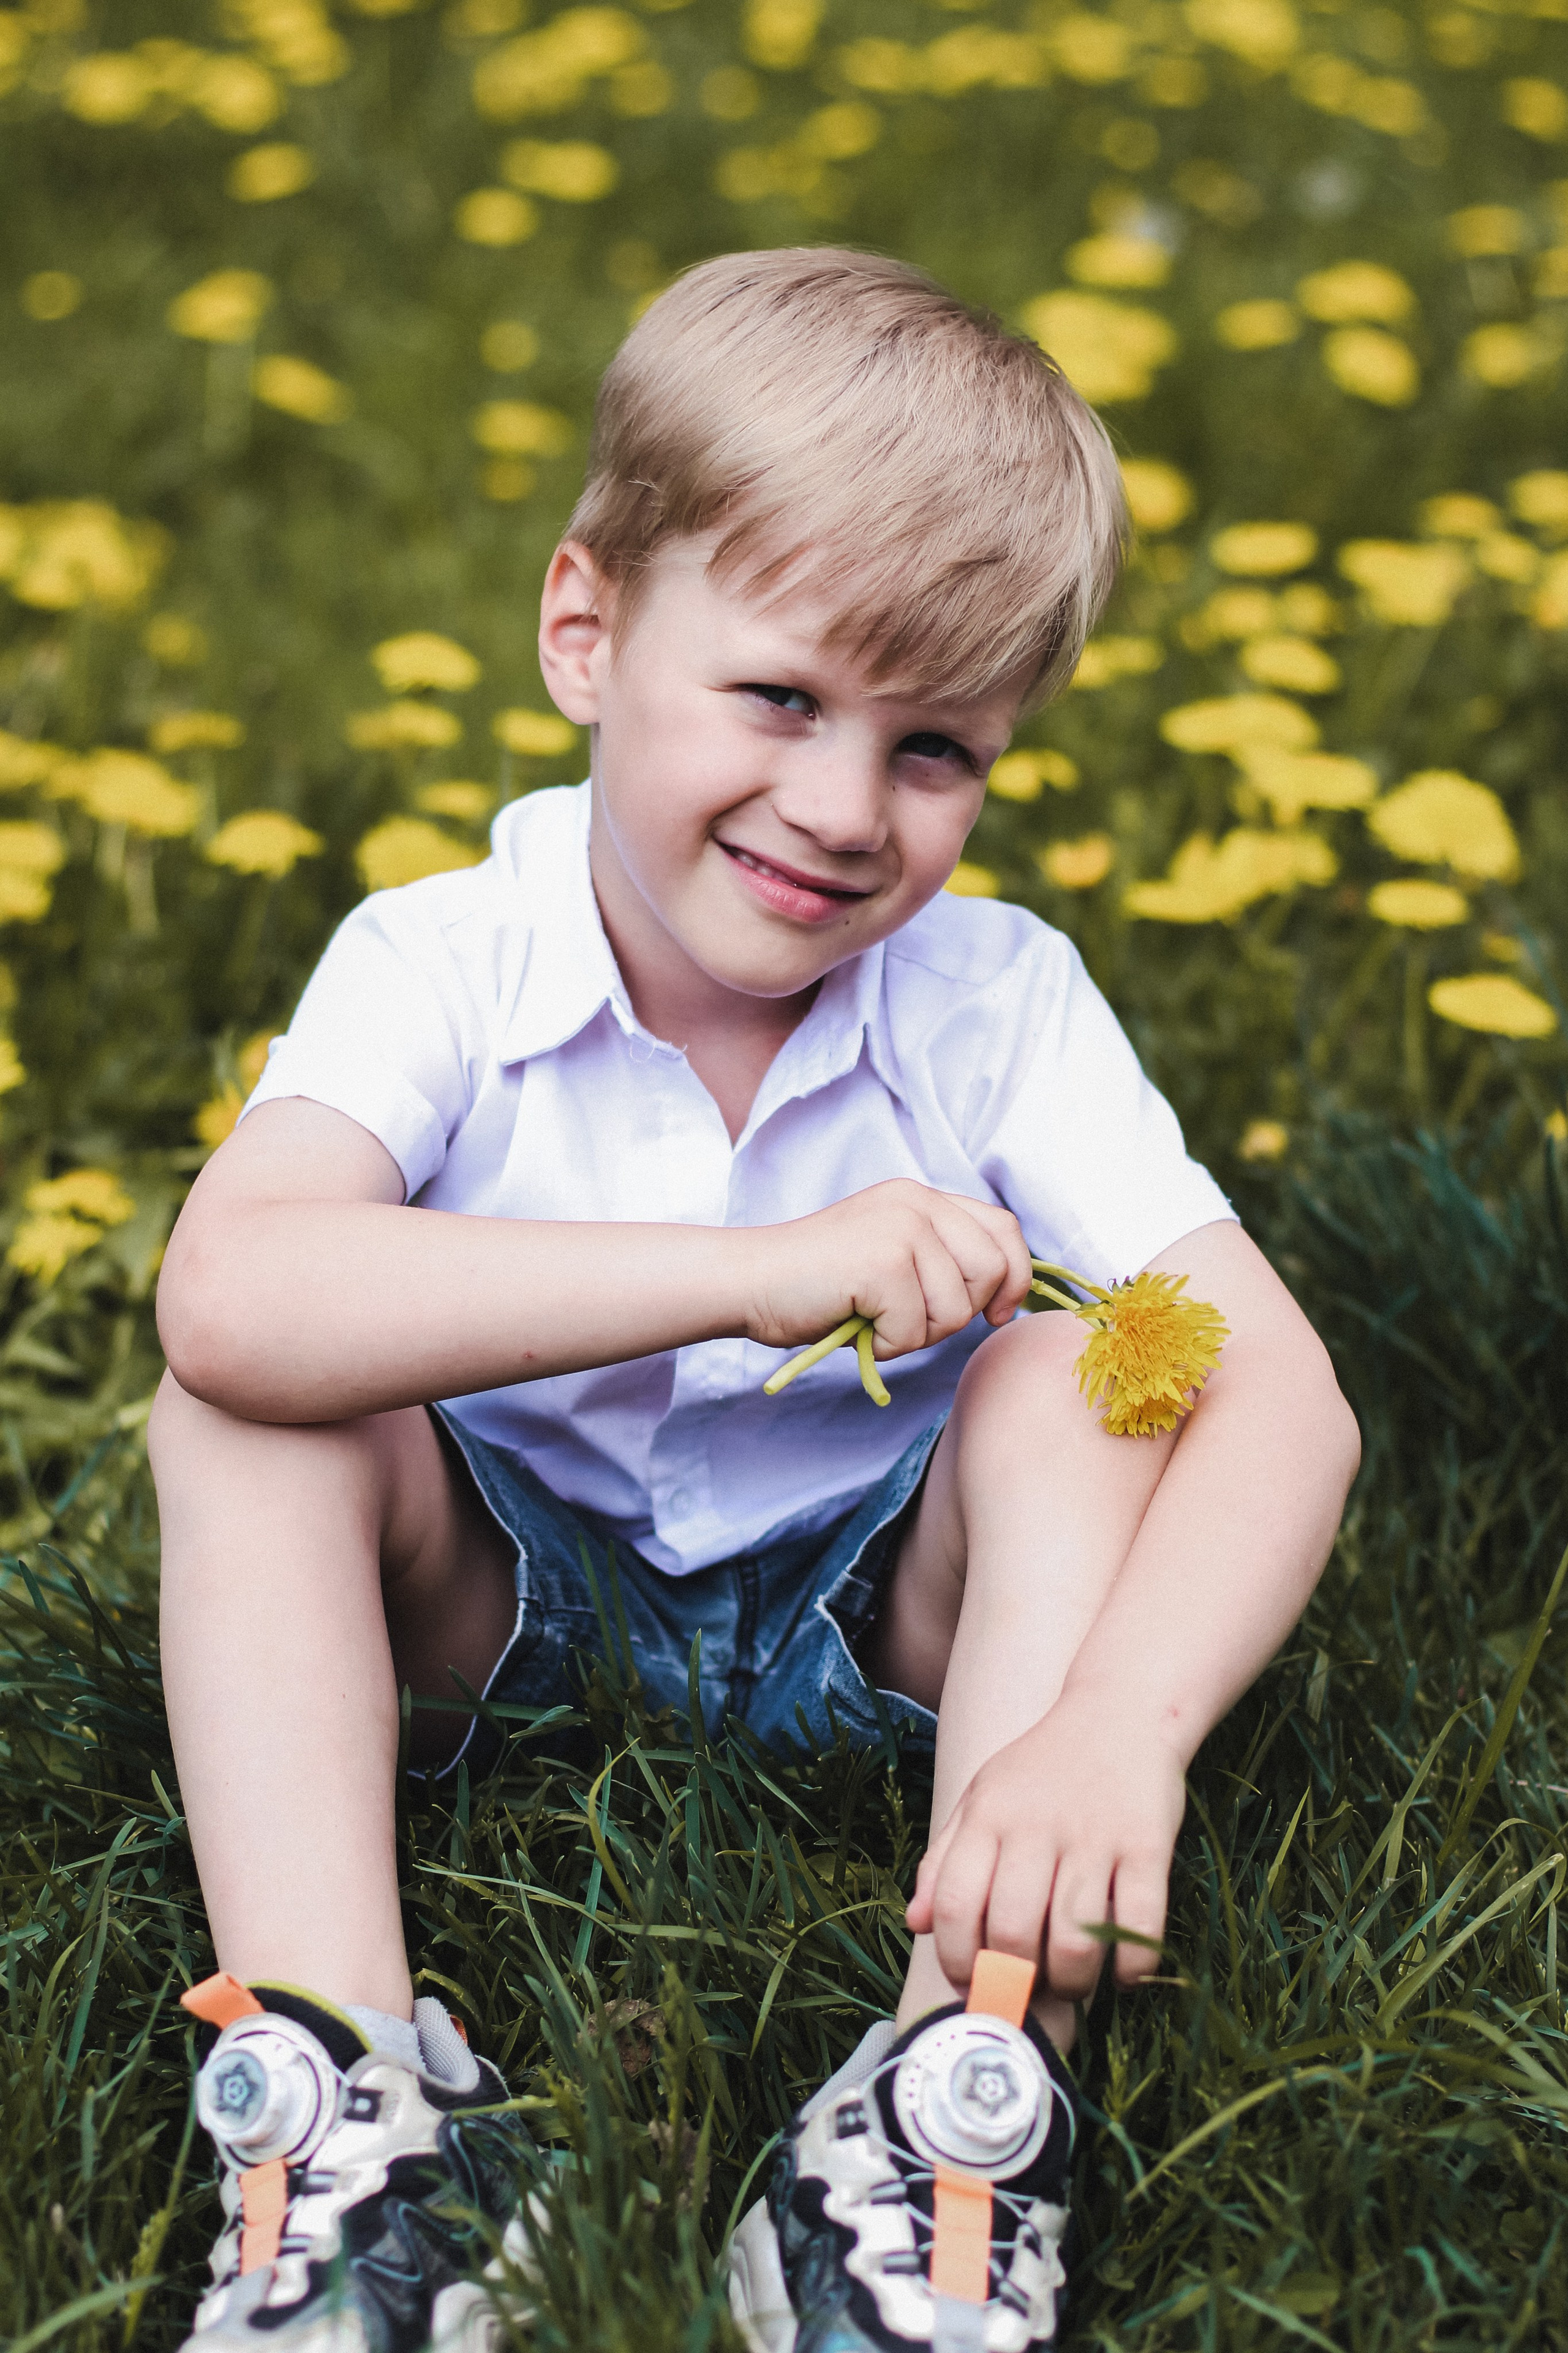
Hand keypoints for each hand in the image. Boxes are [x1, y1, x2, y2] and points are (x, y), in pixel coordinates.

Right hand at [744, 1180, 1032, 1361]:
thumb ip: (940, 1261)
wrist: (751, 1281)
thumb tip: (1001, 1298)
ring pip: (957, 1308)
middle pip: (992, 1271)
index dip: (1013, 1277)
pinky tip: (857, 1324)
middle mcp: (917, 1203)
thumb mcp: (893, 1257)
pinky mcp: (883, 1262)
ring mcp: (902, 1228)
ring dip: (918, 1333)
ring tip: (874, 1319)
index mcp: (922, 1198)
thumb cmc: (819, 1284)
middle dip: (958, 1313)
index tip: (993, 1313)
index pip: (1004, 1229)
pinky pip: (916, 1329)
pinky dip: (888, 1345)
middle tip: (907, 1318)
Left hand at [905, 1692, 1187, 1999]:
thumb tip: (915, 1924)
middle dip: (1017, 1982)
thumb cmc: (1043, 1768)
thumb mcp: (982, 1798)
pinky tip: (1121, 1973)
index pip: (955, 1906)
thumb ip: (945, 1860)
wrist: (1122, 1713)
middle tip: (1027, 1988)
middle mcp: (1037, 1825)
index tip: (971, 1981)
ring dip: (1071, 1984)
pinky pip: (1139, 1927)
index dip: (958, 1961)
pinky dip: (1130, 1968)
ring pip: (1075, 1941)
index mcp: (989, 1815)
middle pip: (1014, 1934)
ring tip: (1071, 1982)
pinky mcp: (1149, 1845)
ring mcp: (1096, 1836)